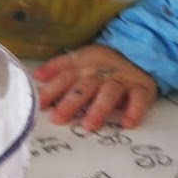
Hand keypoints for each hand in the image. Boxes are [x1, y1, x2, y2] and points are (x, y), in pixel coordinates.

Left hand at [33, 44, 156, 130]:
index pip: (64, 78)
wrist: (140, 52)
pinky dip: (134, 111)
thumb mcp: (80, 59)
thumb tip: (36, 76)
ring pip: (109, 93)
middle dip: (70, 102)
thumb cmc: (103, 63)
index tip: (38, 104)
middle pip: (84, 87)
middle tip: (58, 119)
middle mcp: (100, 73)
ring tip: (89, 125)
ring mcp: (121, 81)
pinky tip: (128, 124)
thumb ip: (58, 68)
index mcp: (83, 66)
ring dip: (99, 109)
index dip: (51, 90)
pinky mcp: (141, 88)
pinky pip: (139, 99)